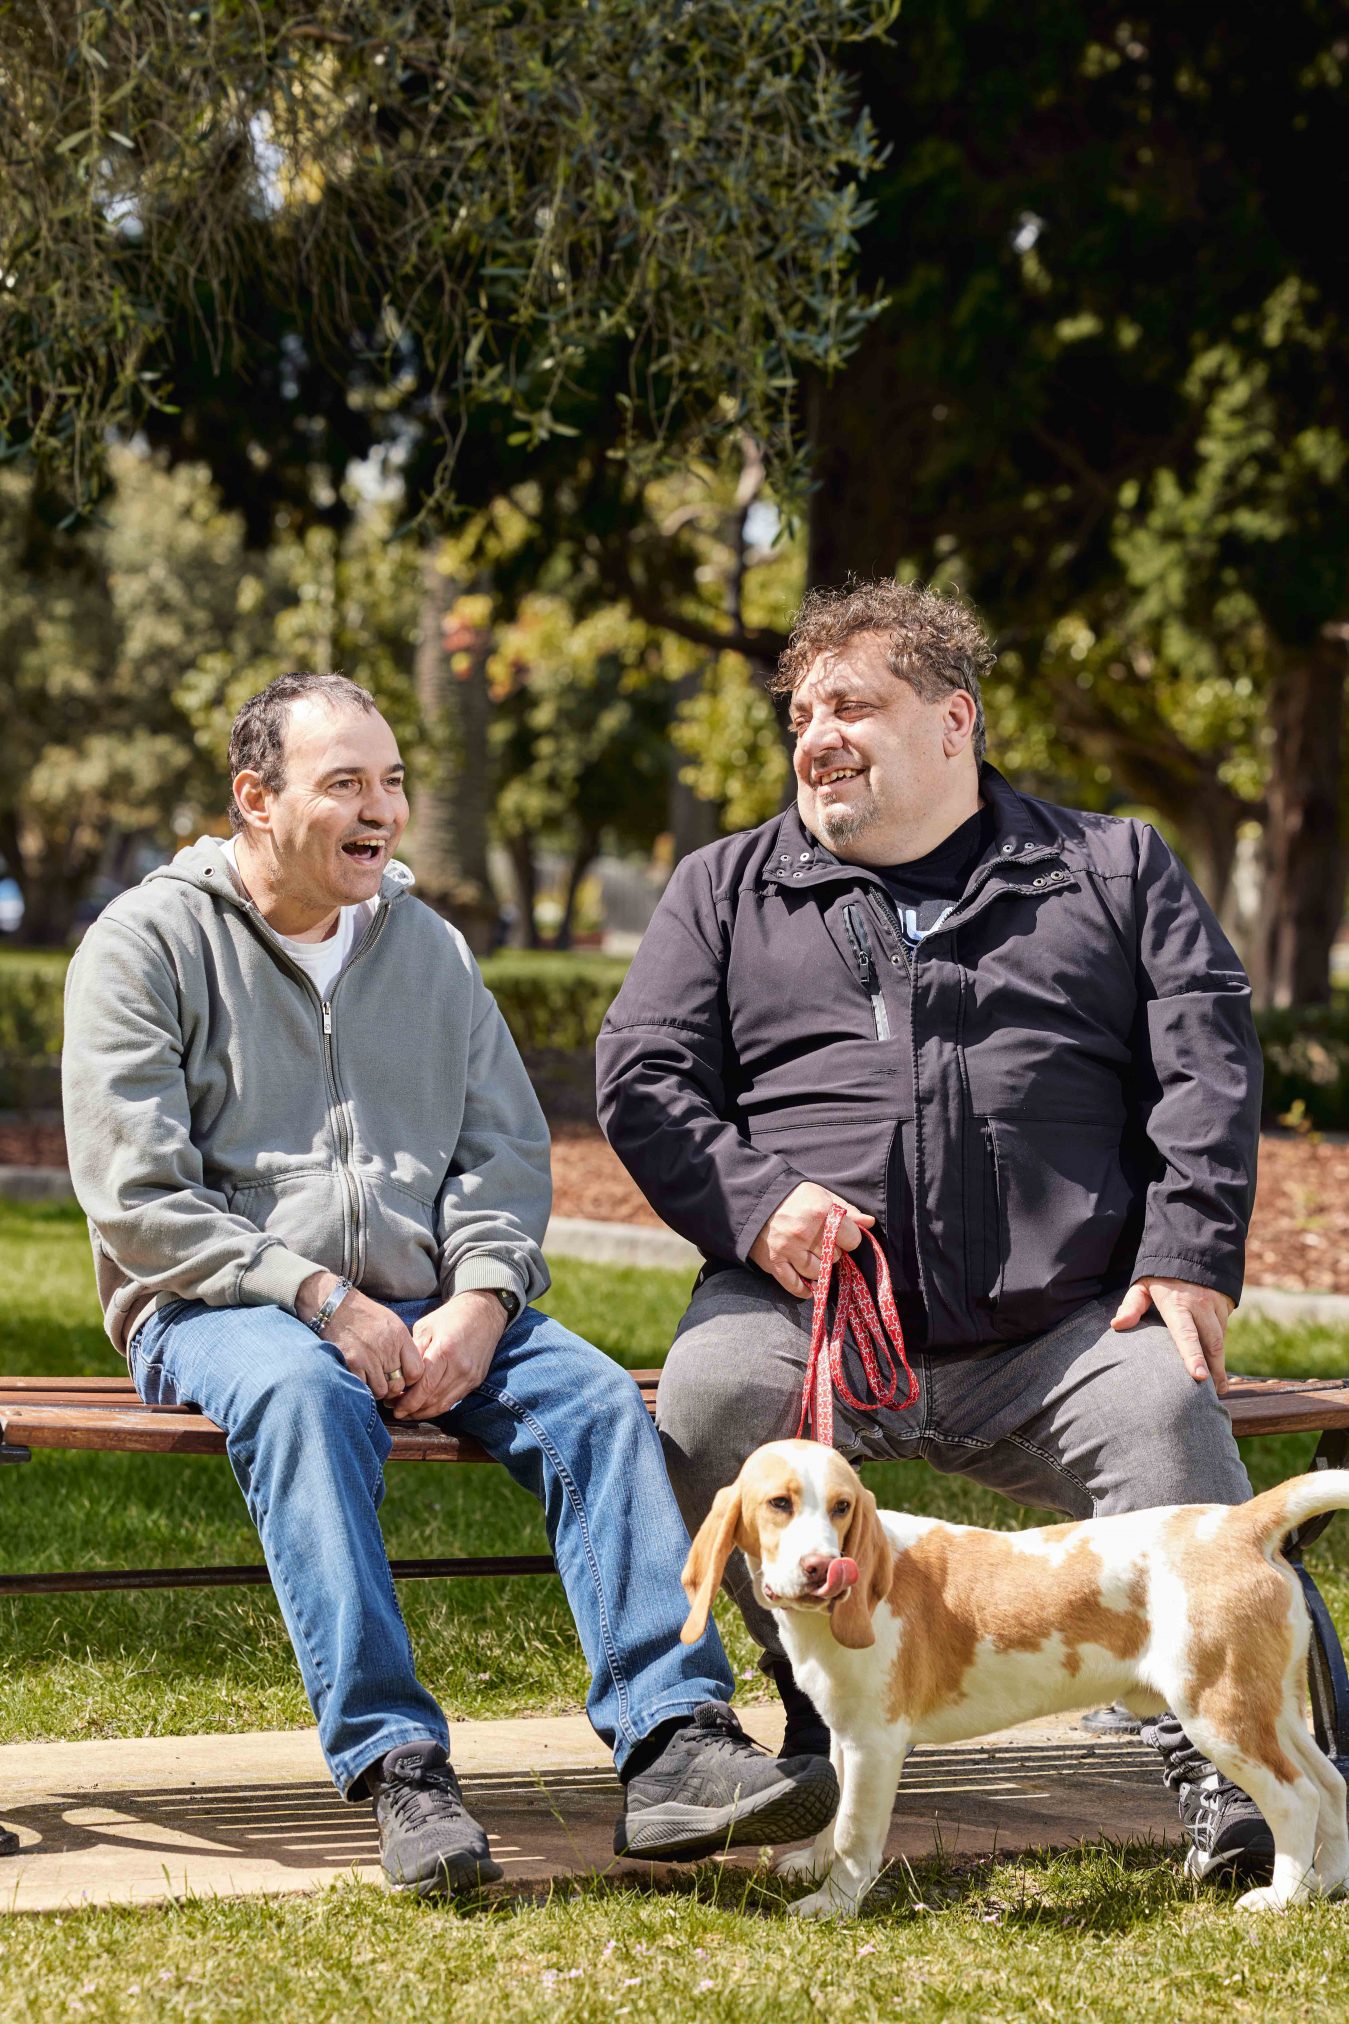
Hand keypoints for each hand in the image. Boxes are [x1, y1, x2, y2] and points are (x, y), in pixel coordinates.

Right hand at [296, 1272, 421, 1401]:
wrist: (335, 1307)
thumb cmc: (364, 1316)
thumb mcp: (390, 1323)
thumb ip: (402, 1346)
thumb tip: (410, 1370)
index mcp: (400, 1337)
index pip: (416, 1371)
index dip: (411, 1379)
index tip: (403, 1378)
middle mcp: (387, 1348)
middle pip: (399, 1384)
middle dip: (393, 1387)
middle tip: (384, 1382)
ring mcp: (369, 1358)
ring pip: (381, 1391)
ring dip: (377, 1389)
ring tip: (371, 1379)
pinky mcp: (352, 1364)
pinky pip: (363, 1388)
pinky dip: (362, 1387)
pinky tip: (359, 1377)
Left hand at [392, 1291, 508, 1419]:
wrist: (484, 1312)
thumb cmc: (451, 1317)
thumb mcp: (426, 1327)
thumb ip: (414, 1352)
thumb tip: (401, 1375)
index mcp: (445, 1351)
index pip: (424, 1386)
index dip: (407, 1401)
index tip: (393, 1406)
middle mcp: (460, 1367)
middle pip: (433, 1399)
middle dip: (412, 1409)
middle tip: (396, 1411)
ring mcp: (470, 1376)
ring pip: (444, 1404)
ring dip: (424, 1412)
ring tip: (408, 1413)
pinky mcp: (476, 1380)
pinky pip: (454, 1400)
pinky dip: (438, 1406)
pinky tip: (426, 1406)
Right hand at [749, 1182, 874, 1297]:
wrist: (753, 1199)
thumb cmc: (791, 1196)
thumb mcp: (820, 1194)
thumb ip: (846, 1209)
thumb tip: (870, 1222)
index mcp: (820, 1212)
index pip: (852, 1239)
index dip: (848, 1237)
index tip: (841, 1235)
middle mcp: (805, 1233)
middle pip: (836, 1257)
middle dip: (832, 1251)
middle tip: (822, 1243)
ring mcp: (788, 1249)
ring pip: (818, 1273)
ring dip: (820, 1268)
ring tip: (813, 1256)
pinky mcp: (774, 1262)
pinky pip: (795, 1285)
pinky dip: (805, 1289)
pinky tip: (809, 1285)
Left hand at [1110, 1275, 1234, 1392]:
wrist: (1190, 1249)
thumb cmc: (1160, 1274)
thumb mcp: (1142, 1285)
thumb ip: (1132, 1305)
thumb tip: (1117, 1325)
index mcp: (1176, 1303)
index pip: (1186, 1335)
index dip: (1193, 1357)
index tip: (1200, 1378)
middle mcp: (1200, 1305)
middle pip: (1211, 1343)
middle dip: (1215, 1370)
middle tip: (1215, 1394)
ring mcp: (1216, 1305)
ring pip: (1221, 1339)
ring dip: (1220, 1363)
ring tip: (1219, 1386)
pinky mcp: (1226, 1304)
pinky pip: (1224, 1330)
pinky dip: (1220, 1347)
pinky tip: (1216, 1363)